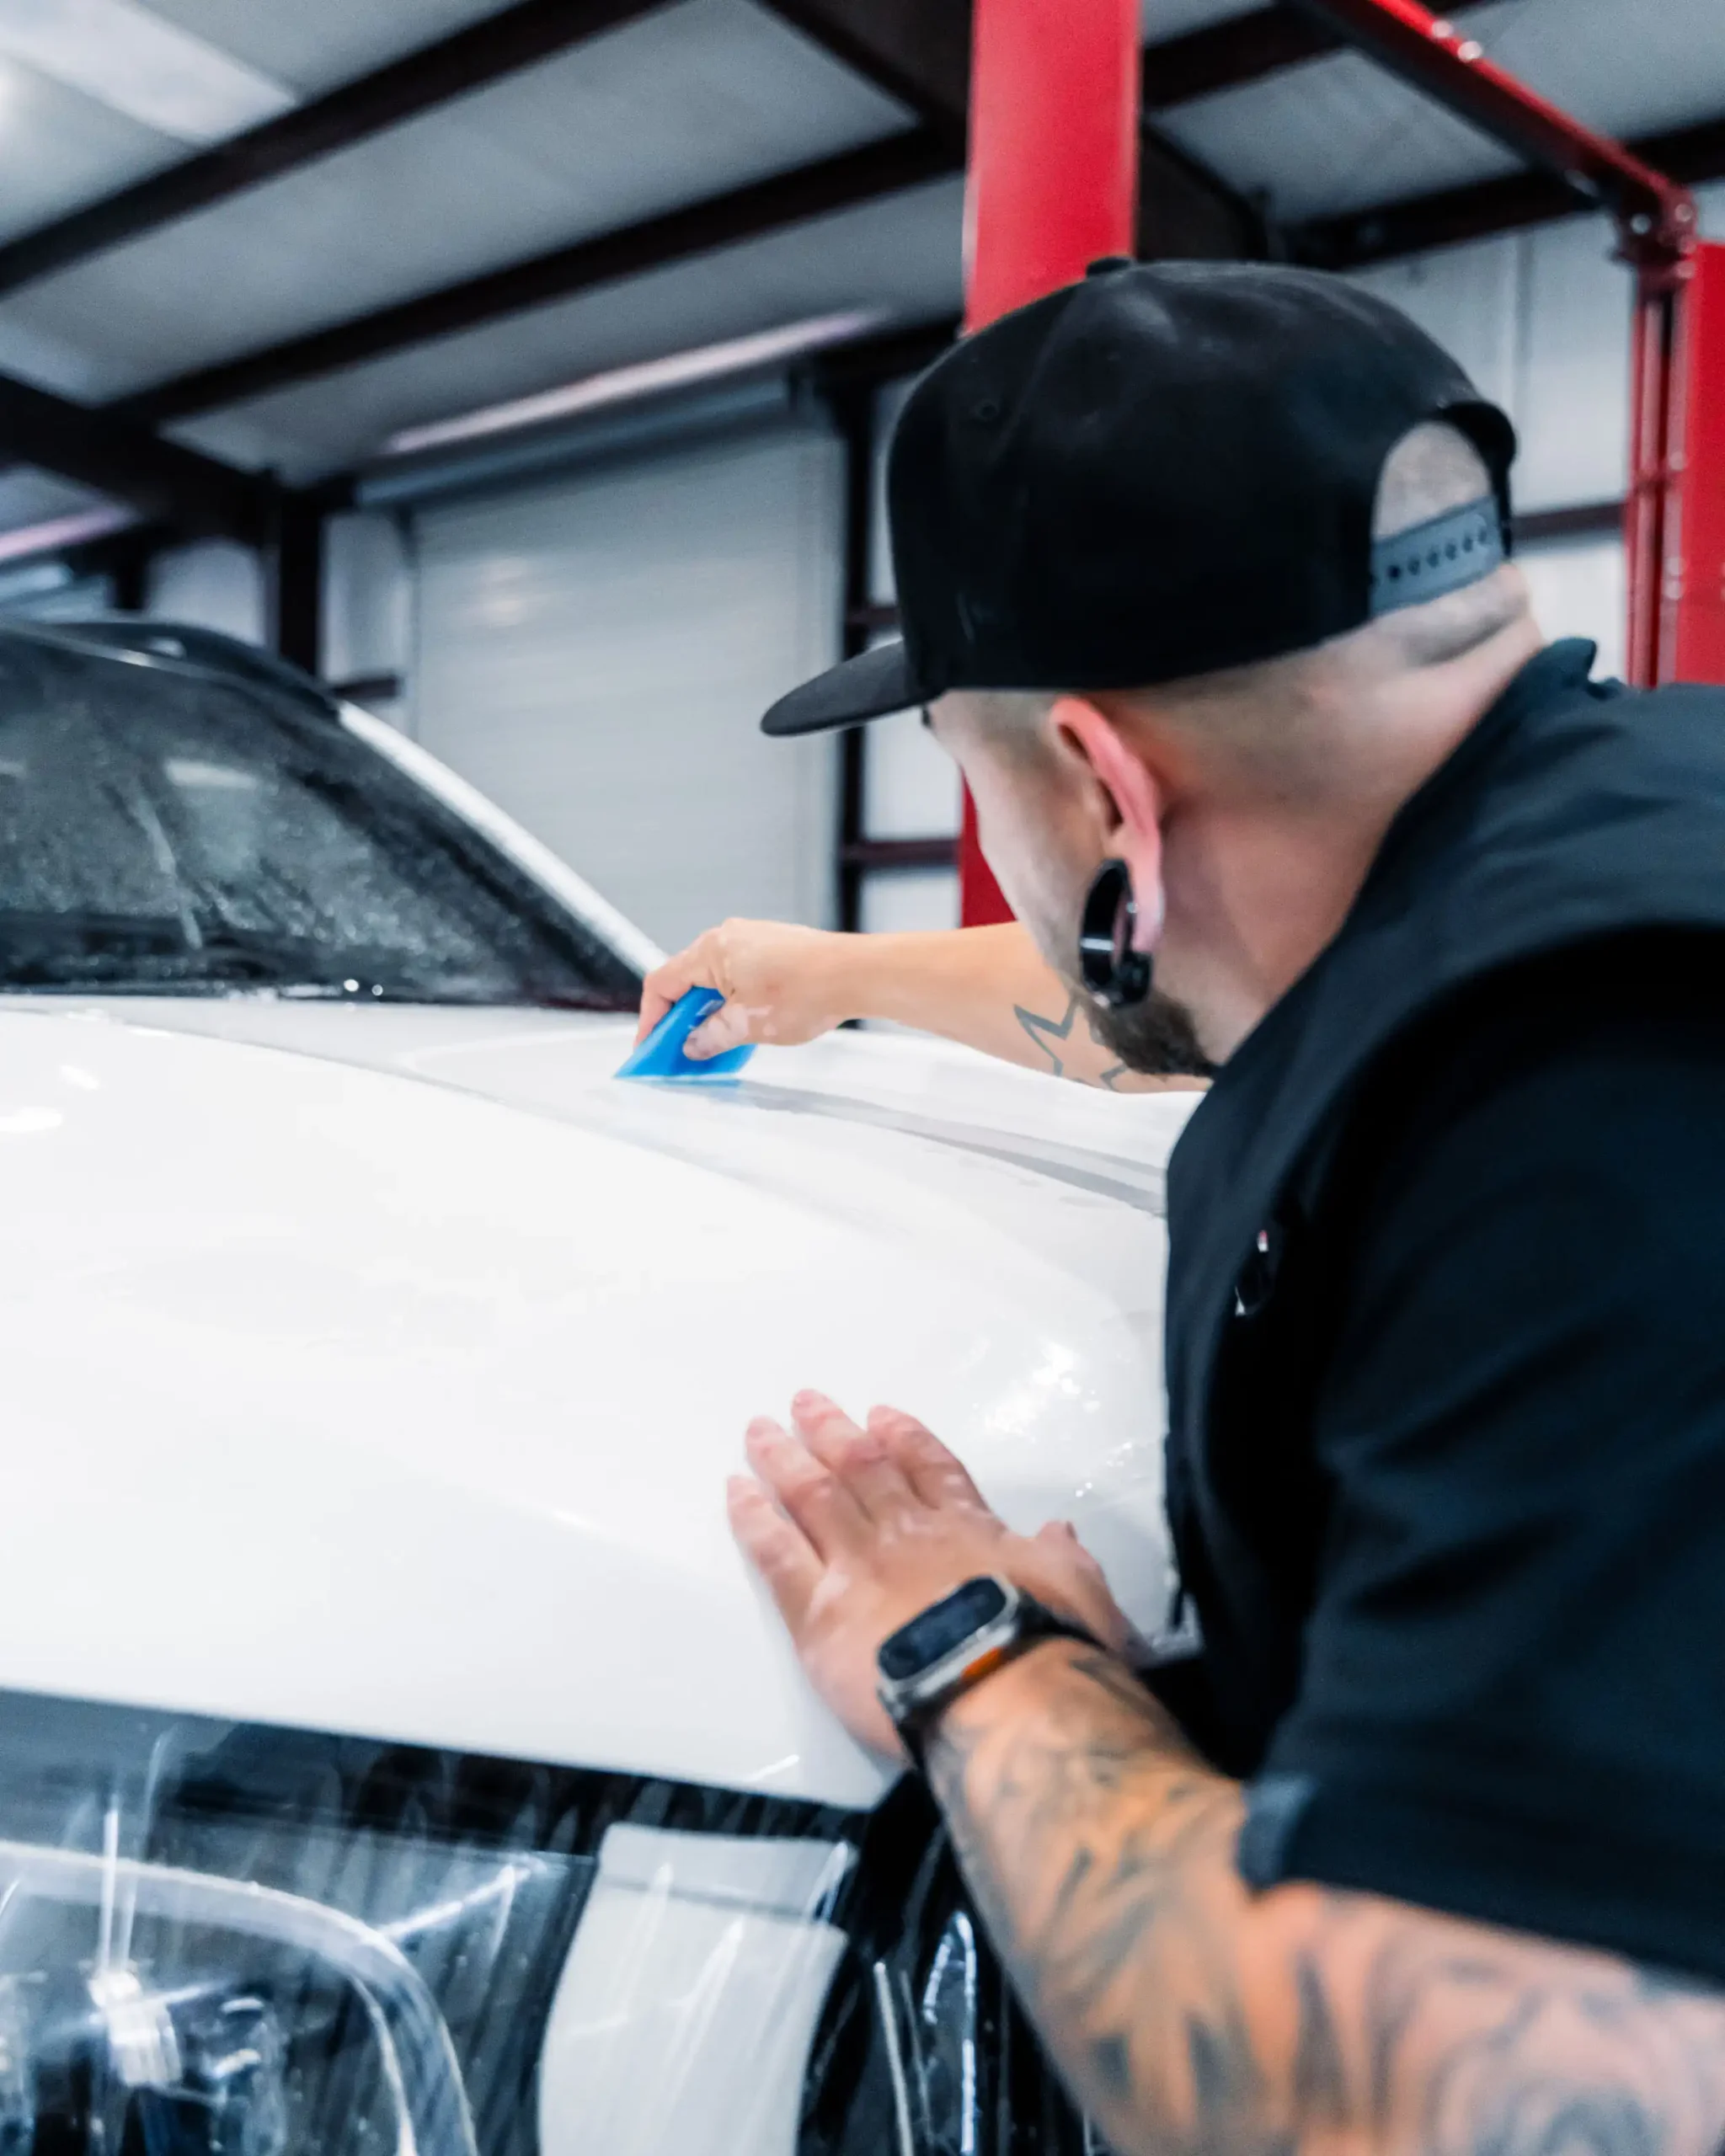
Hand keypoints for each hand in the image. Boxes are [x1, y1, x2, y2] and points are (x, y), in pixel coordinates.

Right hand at [636, 920, 861, 1060]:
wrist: (856, 974)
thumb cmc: (807, 989)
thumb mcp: (747, 1025)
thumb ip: (711, 1036)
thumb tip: (693, 1044)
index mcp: (711, 951)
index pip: (662, 984)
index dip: (651, 1020)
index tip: (650, 1048)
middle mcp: (727, 939)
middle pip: (687, 983)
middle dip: (680, 1022)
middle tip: (679, 1053)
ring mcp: (752, 942)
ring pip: (715, 983)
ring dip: (709, 1016)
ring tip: (712, 1049)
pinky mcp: (773, 951)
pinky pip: (738, 980)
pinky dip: (732, 1006)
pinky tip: (741, 1032)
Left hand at [728, 1391, 1132, 1762]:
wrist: (998, 1689)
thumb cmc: (1046, 1646)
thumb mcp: (1080, 1592)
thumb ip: (1063, 1558)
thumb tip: (1061, 1535)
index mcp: (968, 1530)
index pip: (932, 1468)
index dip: (904, 1438)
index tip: (881, 1415)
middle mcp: (906, 1535)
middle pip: (861, 1468)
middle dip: (831, 1431)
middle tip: (804, 1402)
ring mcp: (857, 1566)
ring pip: (812, 1496)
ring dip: (784, 1457)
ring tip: (759, 1430)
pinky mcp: (817, 1611)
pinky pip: (776, 1552)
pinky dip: (753, 1517)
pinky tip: (736, 1490)